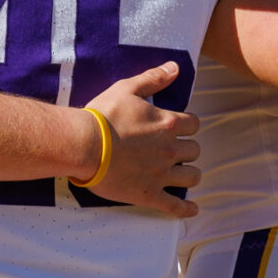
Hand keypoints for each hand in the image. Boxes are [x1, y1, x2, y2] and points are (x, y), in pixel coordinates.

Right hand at [78, 61, 200, 217]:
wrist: (82, 145)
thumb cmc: (102, 116)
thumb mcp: (126, 89)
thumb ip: (153, 78)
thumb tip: (175, 67)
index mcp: (168, 124)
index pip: (194, 124)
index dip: (187, 125)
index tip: (177, 127)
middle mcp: (170, 149)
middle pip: (195, 151)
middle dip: (187, 149)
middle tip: (173, 150)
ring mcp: (161, 174)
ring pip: (192, 177)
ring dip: (190, 174)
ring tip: (183, 174)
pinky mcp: (148, 193)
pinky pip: (174, 206)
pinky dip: (185, 210)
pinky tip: (192, 210)